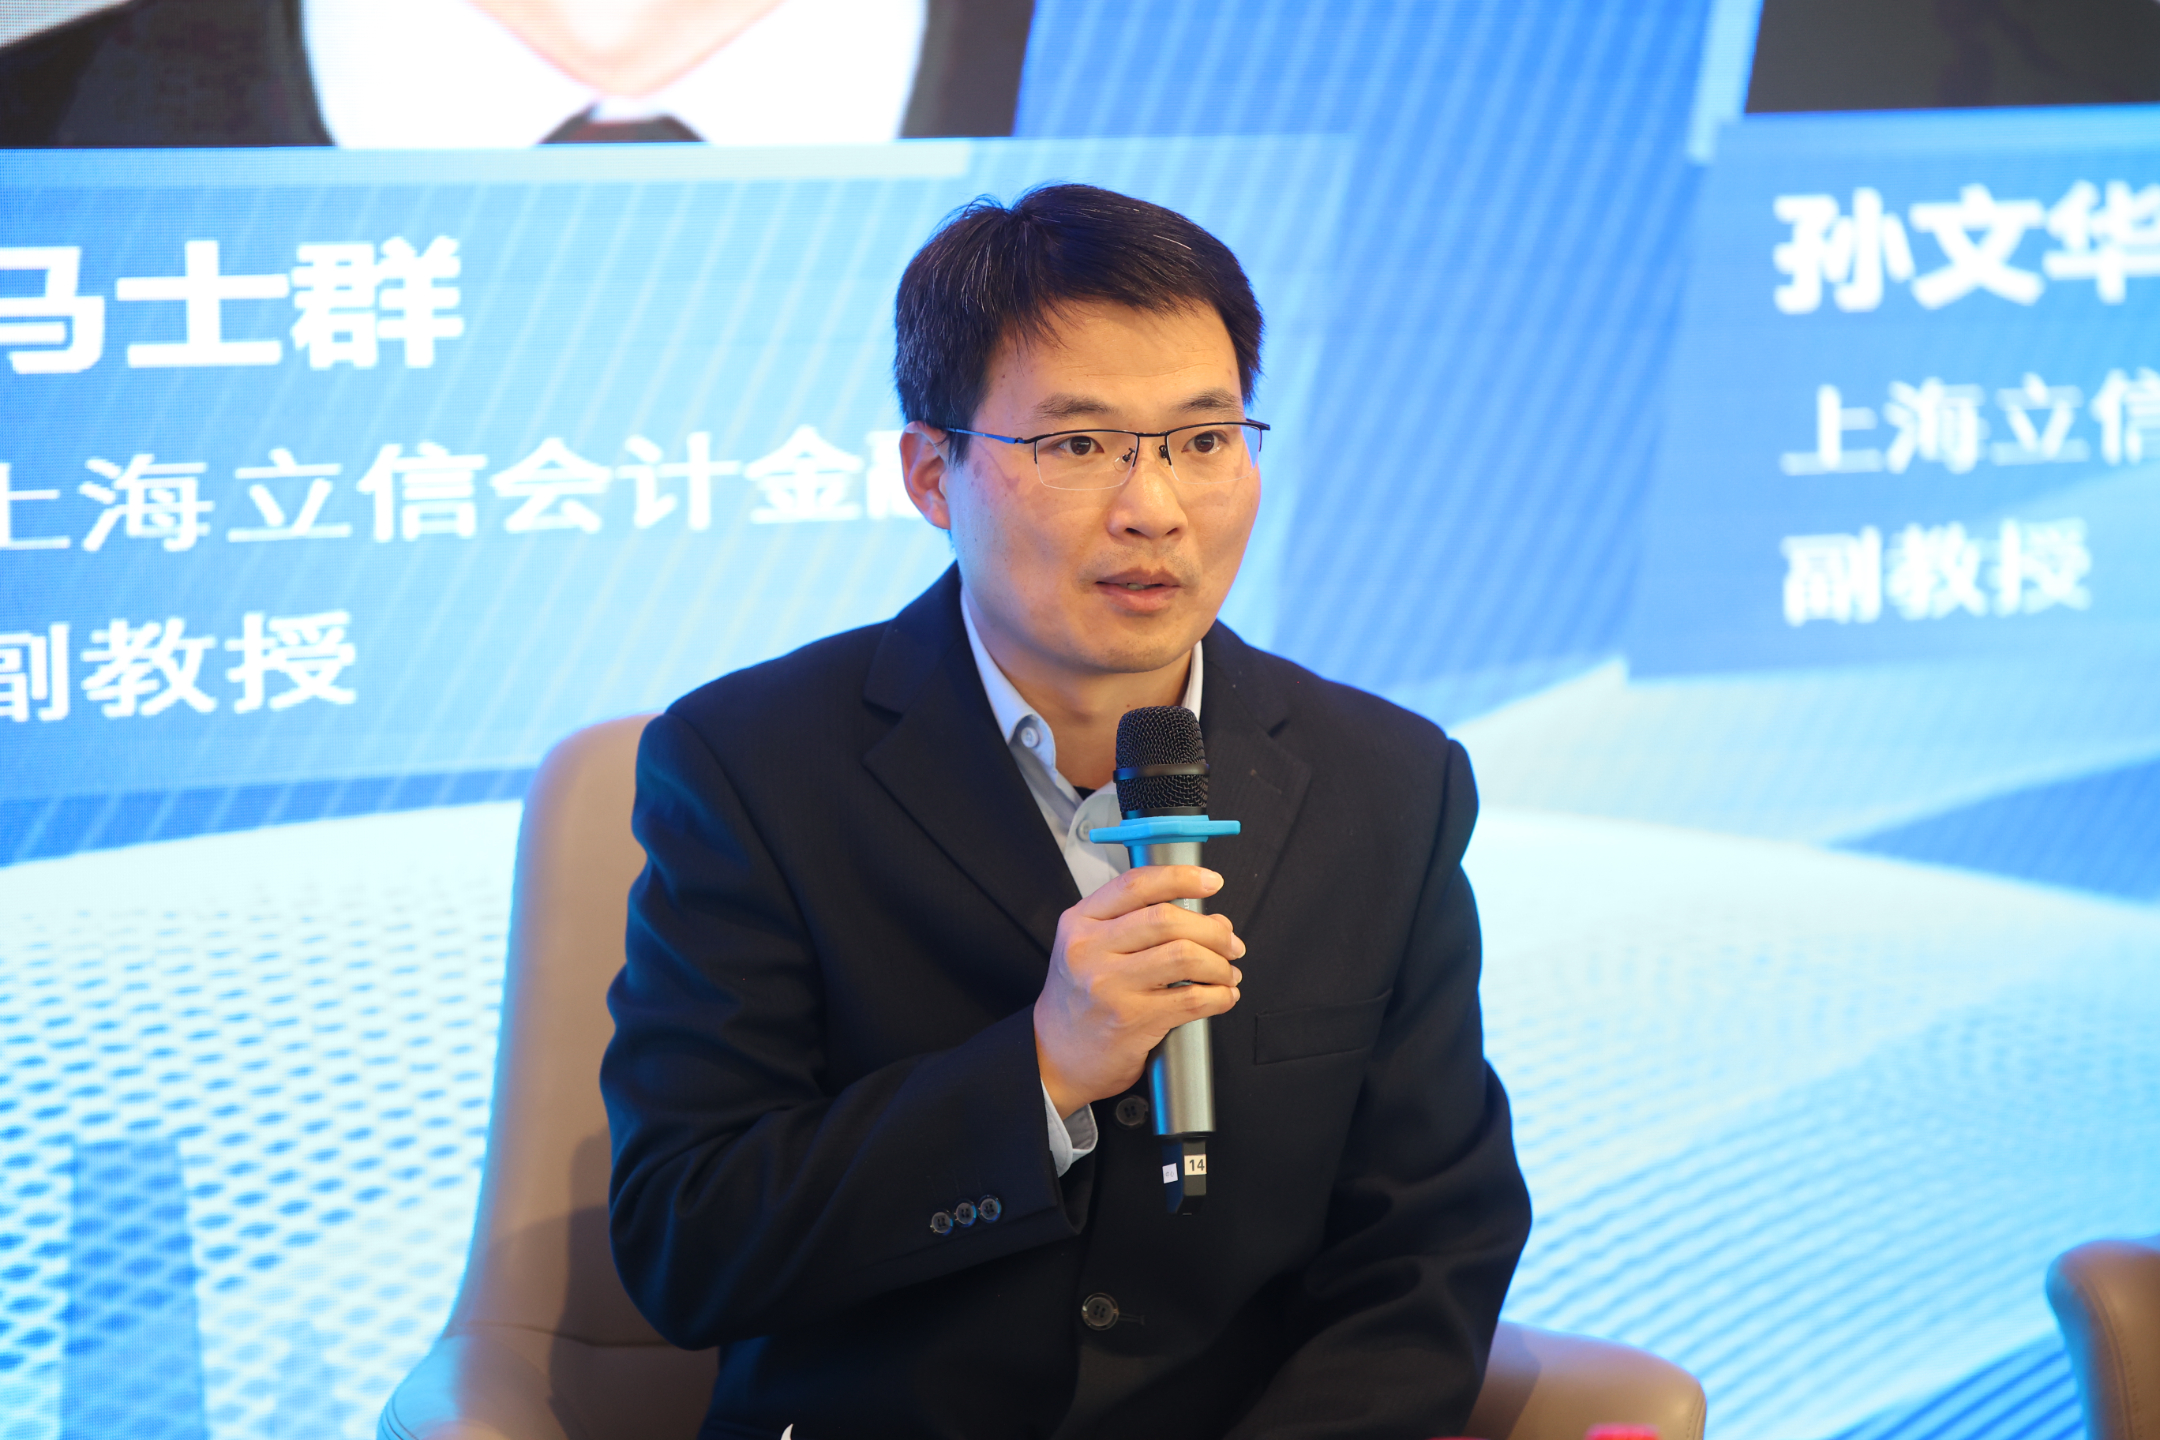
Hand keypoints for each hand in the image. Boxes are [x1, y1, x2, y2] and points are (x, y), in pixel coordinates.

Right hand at [1034, 865, 1245, 1116]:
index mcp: (1079, 922)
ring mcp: (1109, 985)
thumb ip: (1143, 926)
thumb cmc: (1080, 1000)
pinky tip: (1222, 996)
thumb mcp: (1093, 949)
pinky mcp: (1131, 1020)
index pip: (1136, 885)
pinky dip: (1219, 996)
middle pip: (1166, 919)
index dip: (1181, 878)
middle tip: (1230, 944)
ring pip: (1184, 955)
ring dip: (1219, 963)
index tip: (1211, 881)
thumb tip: (1214, 922)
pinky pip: (1191, 999)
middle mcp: (1090, 949)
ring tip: (1226, 972)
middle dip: (1212, 930)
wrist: (1053, 1056)